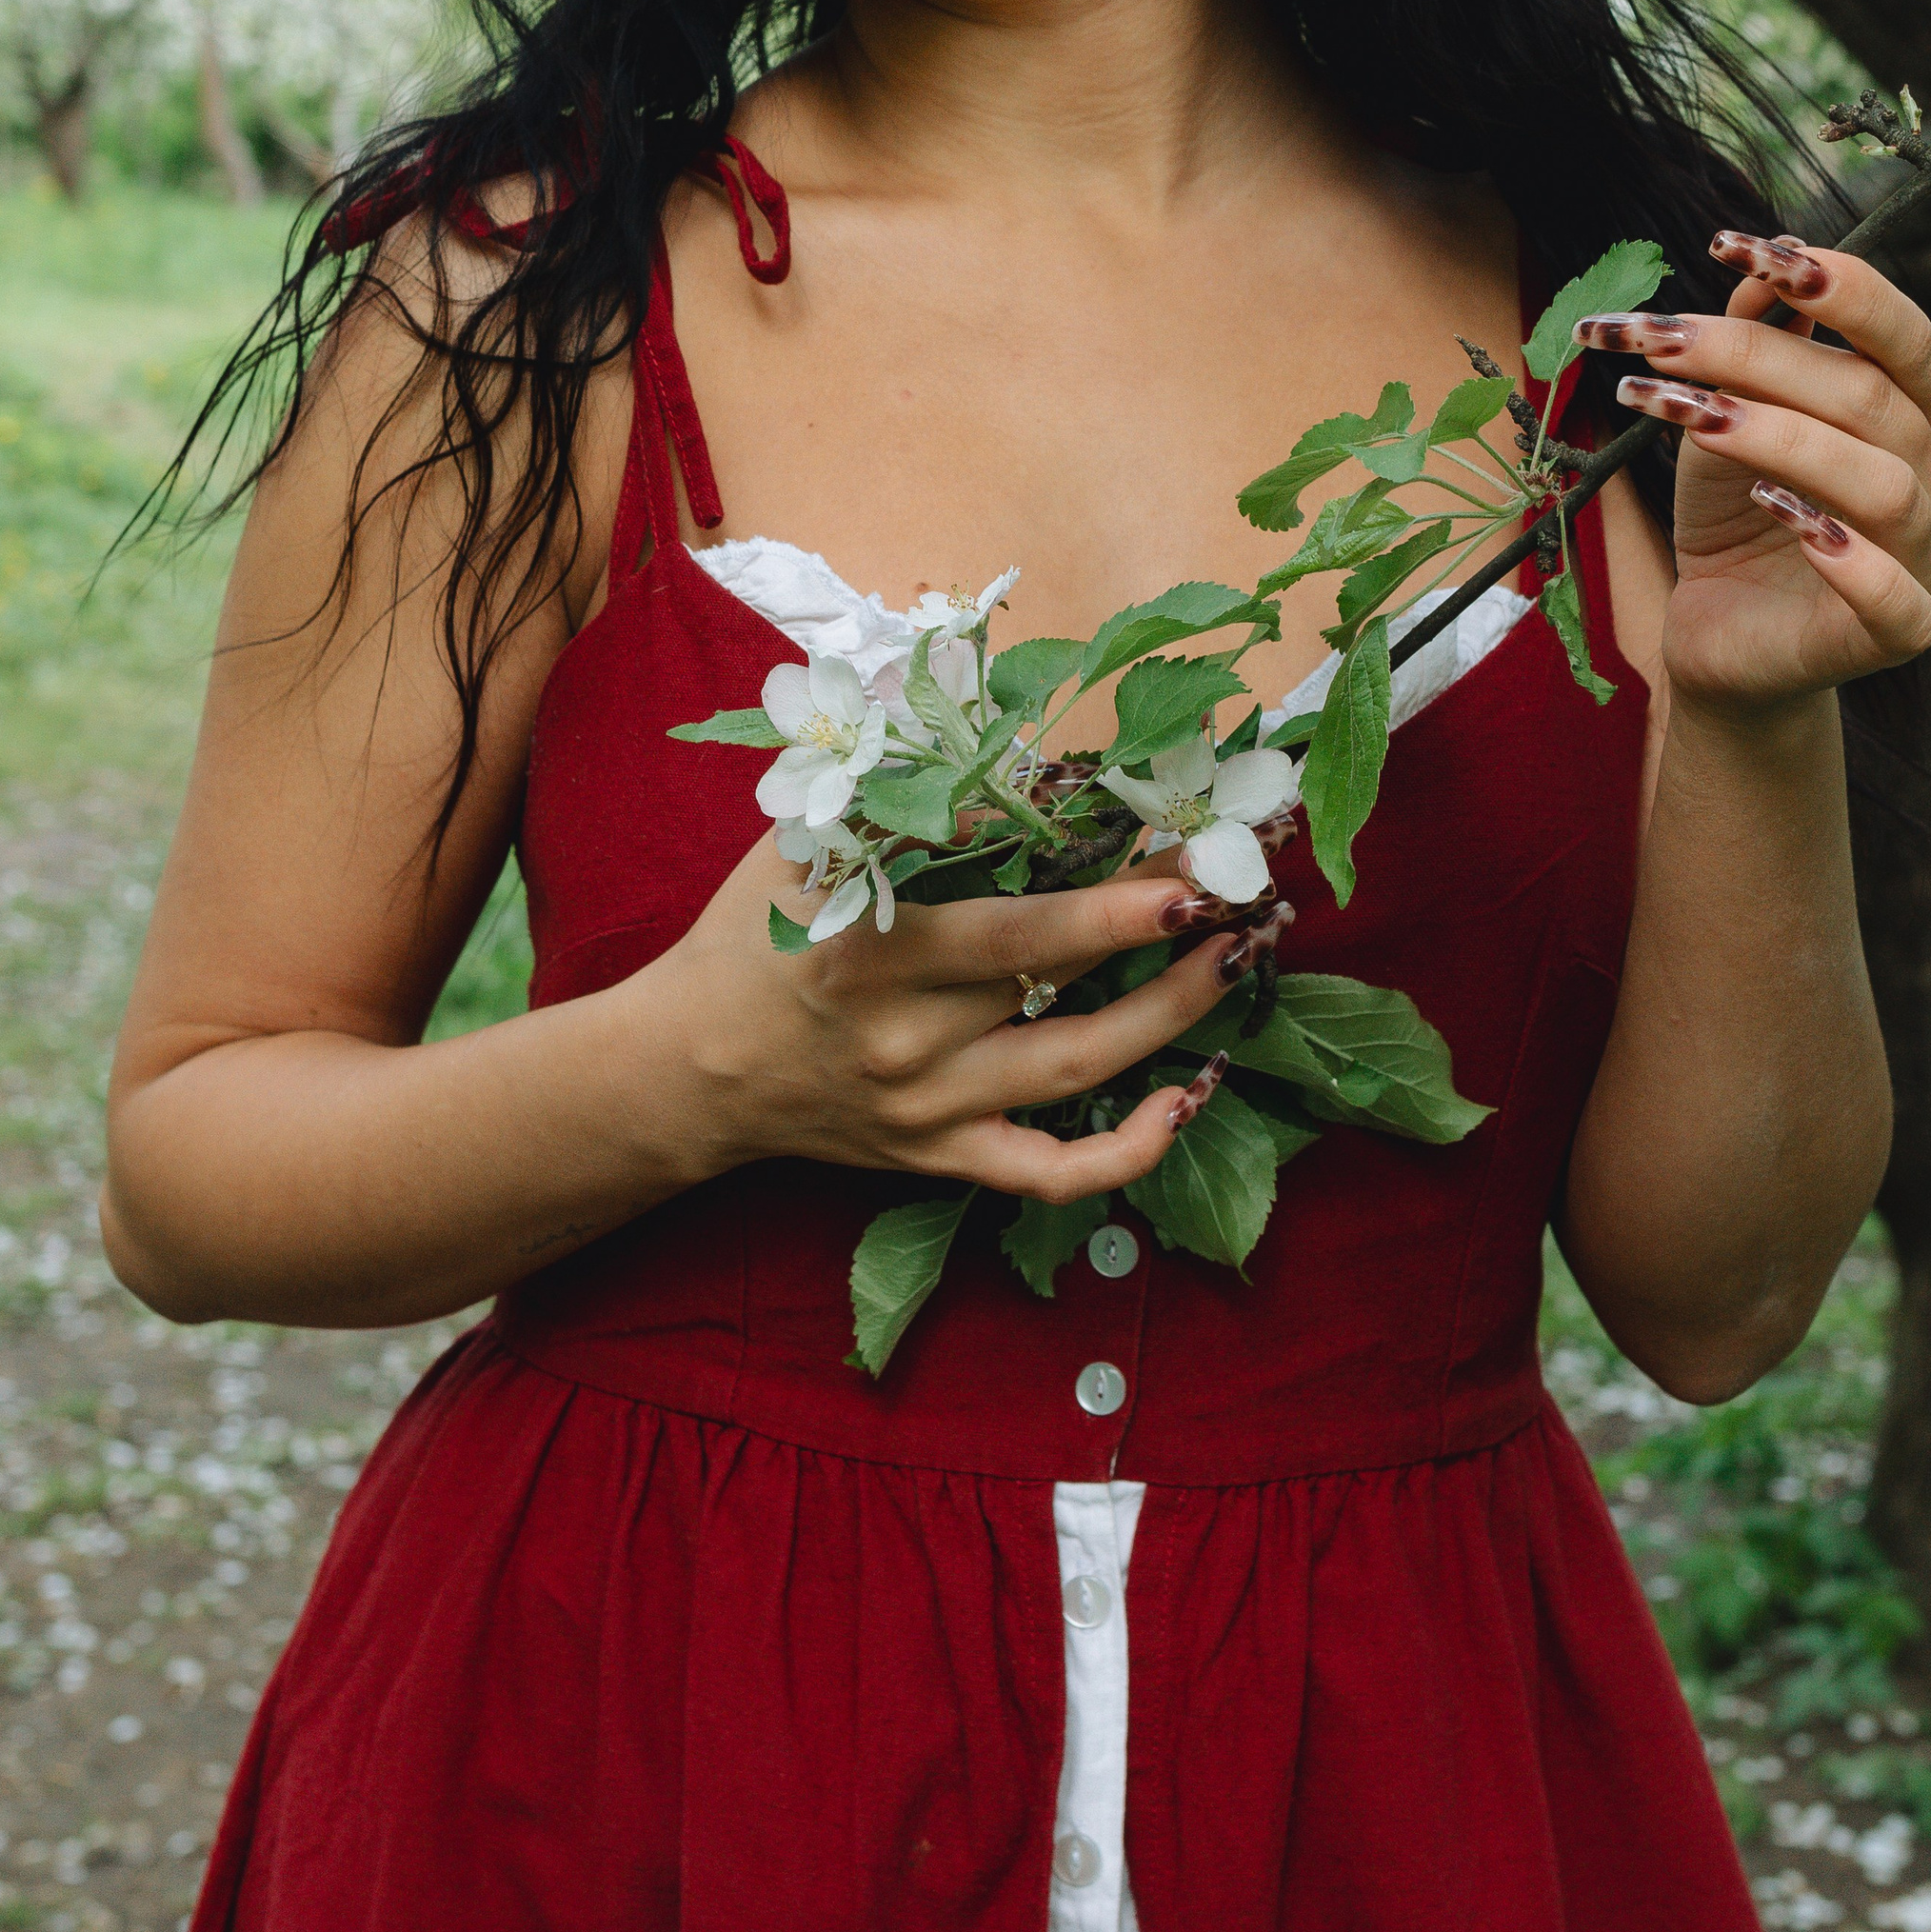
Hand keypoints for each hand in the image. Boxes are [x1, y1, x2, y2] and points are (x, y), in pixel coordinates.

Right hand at [668, 824, 1286, 1203]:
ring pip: (1075, 1072)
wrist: (690, 1067)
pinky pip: (1048, 1173)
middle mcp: (906, 1039)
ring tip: (1234, 962)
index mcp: (871, 952)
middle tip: (1240, 896)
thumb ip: (900, 803)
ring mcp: (928, 1108)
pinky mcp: (939, 1158)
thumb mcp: (801, 848)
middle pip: (1061, 991)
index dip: (1110, 902)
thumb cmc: (754, 937)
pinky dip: (1126, 1154)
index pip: (1016, 928)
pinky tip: (1185, 1102)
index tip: (1185, 862)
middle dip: (1163, 942)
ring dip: (1170, 1019)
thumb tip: (1017, 758)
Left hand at [1576, 230, 1930, 712]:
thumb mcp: (1725, 415)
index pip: (1902, 332)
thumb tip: (1759, 272)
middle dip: (1751, 355)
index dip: (1834, 283)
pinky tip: (1774, 511)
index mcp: (1917, 410)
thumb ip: (1751, 347)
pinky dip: (1841, 552)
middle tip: (1653, 339)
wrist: (1720, 633)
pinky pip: (1894, 595)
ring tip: (1687, 416)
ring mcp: (1928, 555)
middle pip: (1865, 396)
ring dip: (1775, 438)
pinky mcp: (1902, 632)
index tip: (1733, 248)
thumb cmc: (1734, 513)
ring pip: (1878, 482)